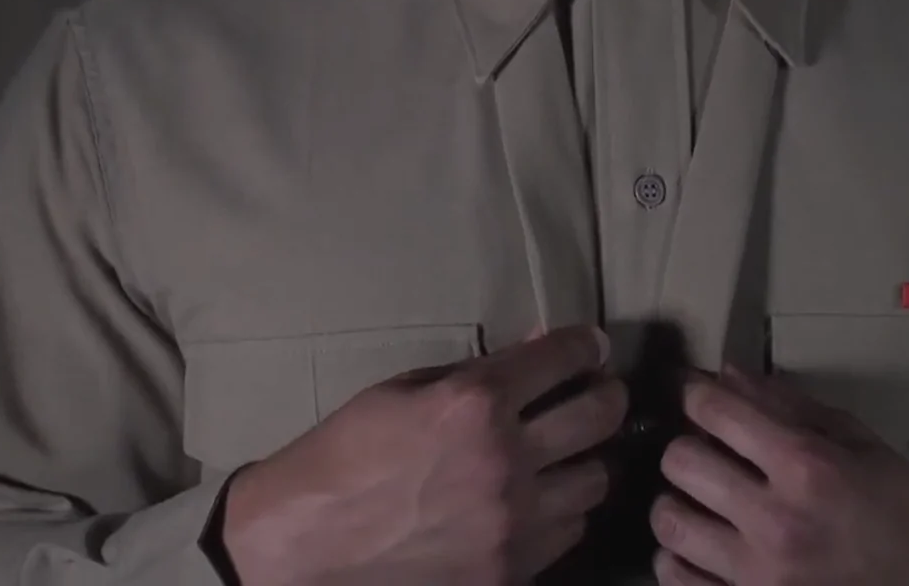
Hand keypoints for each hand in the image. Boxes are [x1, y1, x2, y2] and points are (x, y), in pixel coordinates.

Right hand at [221, 325, 627, 585]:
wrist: (303, 543)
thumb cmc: (346, 453)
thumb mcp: (405, 390)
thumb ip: (477, 373)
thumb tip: (537, 352)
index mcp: (474, 403)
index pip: (565, 357)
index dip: (587, 346)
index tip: (591, 348)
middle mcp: (506, 459)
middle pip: (601, 414)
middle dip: (605, 393)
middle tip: (598, 392)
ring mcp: (512, 523)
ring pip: (596, 479)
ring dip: (586, 459)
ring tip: (566, 455)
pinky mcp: (510, 571)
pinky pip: (567, 530)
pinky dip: (560, 510)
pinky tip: (537, 502)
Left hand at [650, 368, 908, 585]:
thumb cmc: (894, 500)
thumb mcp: (852, 439)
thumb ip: (786, 404)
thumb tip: (725, 374)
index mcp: (806, 468)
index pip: (717, 411)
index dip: (697, 395)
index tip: (700, 398)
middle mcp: (777, 520)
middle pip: (681, 462)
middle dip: (686, 446)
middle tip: (701, 451)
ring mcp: (759, 575)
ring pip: (669, 523)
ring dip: (676, 503)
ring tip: (696, 500)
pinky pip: (676, 578)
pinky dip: (676, 559)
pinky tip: (699, 547)